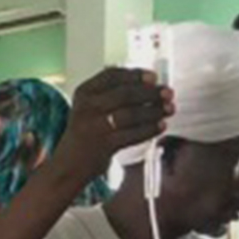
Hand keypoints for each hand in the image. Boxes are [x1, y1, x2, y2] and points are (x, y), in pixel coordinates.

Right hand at [55, 68, 174, 186]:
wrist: (69, 163)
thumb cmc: (85, 131)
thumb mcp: (89, 106)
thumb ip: (110, 91)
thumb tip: (147, 82)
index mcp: (84, 92)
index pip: (112, 76)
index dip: (135, 74)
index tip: (153, 76)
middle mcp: (88, 107)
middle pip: (126, 94)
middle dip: (151, 92)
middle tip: (168, 93)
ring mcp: (96, 127)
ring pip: (132, 114)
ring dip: (154, 110)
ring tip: (168, 109)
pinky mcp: (105, 146)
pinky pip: (133, 134)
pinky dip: (149, 129)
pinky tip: (160, 125)